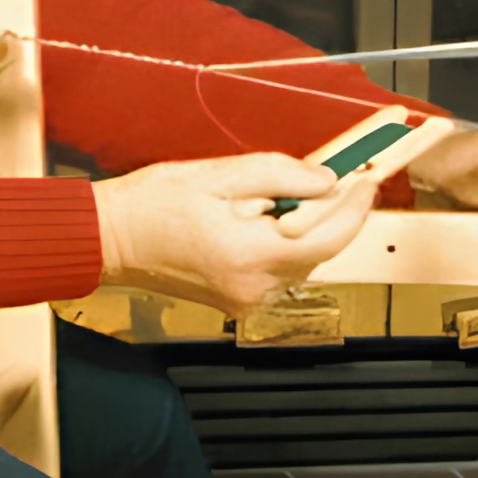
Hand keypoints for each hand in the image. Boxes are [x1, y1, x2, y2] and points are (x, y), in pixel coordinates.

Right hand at [91, 155, 378, 314]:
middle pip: (317, 252)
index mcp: (250, 256)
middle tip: (332, 180)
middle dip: (328, 215)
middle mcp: (253, 287)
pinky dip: (281, 246)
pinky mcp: (238, 303)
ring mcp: (245, 301)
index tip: (366, 183)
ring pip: (299, 263)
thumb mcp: (219, 174)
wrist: (111, 238)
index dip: (354, 210)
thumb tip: (325, 180)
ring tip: (277, 200)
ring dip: (301, 230)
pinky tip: (261, 223)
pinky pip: (277, 272)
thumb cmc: (153, 204)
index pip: (327, 239)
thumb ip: (280, 176)